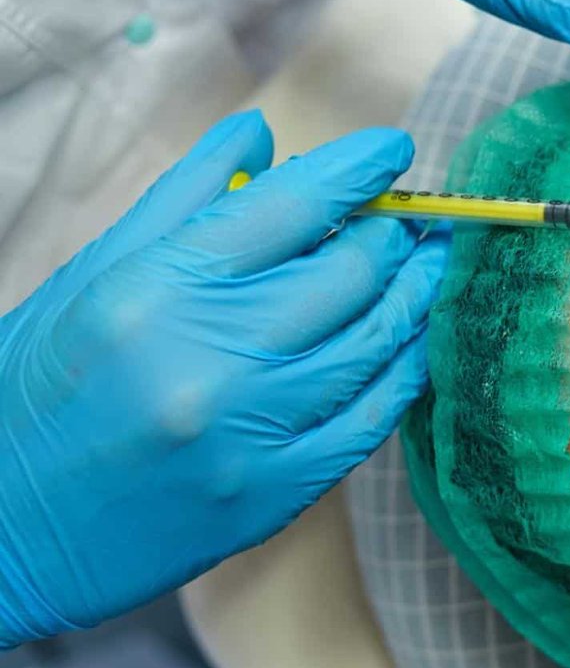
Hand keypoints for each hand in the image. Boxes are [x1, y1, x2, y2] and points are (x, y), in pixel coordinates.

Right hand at [0, 111, 446, 646]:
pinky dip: (403, 369)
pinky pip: (374, 418)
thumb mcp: (93, 276)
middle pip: (350, 272)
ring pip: (376, 342)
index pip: (293, 206)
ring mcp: (250, 432)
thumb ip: (186, 199)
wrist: (4, 532)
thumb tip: (262, 136)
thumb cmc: (39, 390)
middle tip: (408, 218)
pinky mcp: (276, 493)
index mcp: (157, 288)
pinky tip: (410, 341)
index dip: (359, 169)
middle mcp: (209, 357)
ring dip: (416, 294)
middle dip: (393, 234)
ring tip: (428, 265)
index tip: (394, 150)